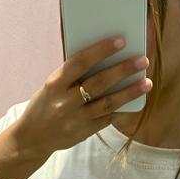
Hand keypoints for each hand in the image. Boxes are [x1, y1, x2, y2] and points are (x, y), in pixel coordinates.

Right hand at [16, 35, 150, 155]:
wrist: (32, 137)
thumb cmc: (45, 104)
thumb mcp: (52, 86)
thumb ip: (72, 75)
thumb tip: (103, 58)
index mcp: (55, 84)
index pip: (80, 62)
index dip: (101, 50)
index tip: (121, 40)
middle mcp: (65, 101)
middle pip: (99, 83)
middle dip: (123, 70)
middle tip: (142, 60)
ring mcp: (76, 119)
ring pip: (108, 103)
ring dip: (129, 92)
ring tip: (146, 83)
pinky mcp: (84, 132)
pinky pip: (107, 118)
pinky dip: (121, 108)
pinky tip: (134, 100)